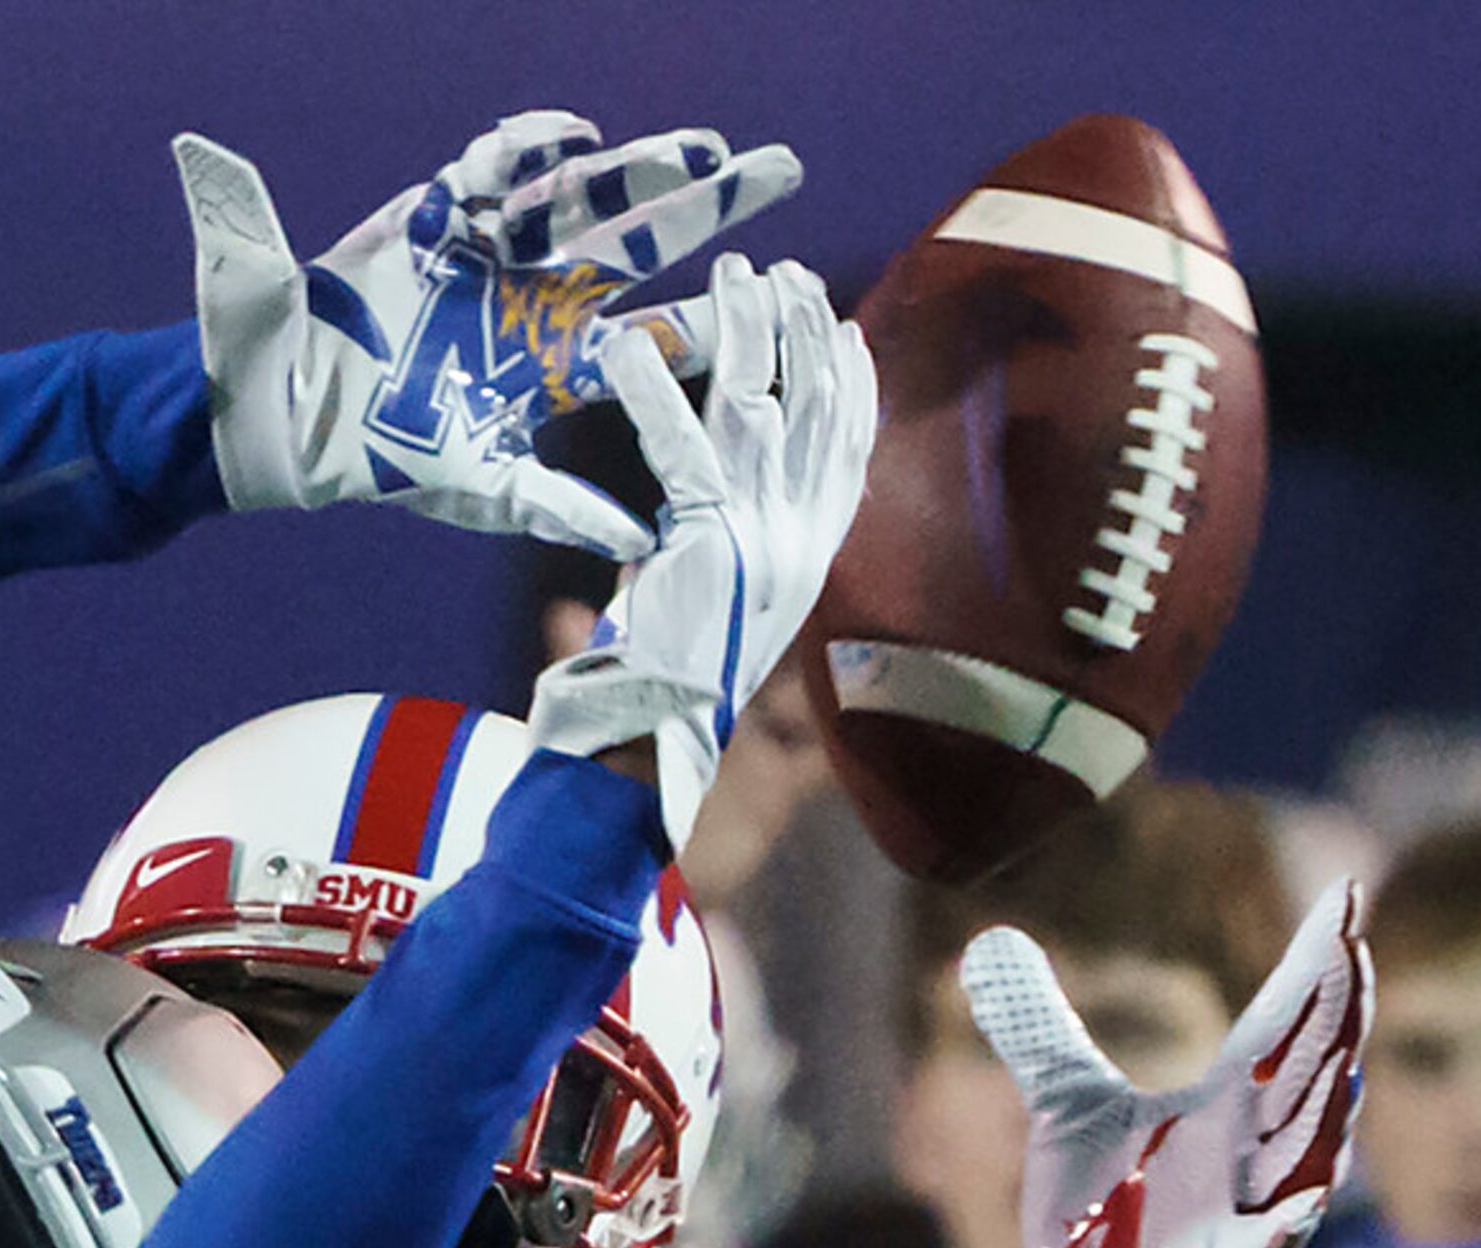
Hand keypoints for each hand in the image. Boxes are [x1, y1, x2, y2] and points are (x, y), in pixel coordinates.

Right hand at [173, 112, 800, 559]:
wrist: (297, 415)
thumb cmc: (386, 455)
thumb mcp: (486, 491)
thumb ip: (561, 508)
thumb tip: (641, 545)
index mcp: (560, 361)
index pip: (659, 334)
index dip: (720, 315)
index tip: (790, 296)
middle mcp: (541, 298)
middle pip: (644, 242)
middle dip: (710, 207)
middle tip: (783, 170)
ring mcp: (496, 254)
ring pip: (582, 199)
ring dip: (640, 170)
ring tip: (702, 147)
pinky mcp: (441, 217)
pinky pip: (493, 171)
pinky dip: (527, 150)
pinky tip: (573, 135)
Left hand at [527, 255, 874, 845]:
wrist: (652, 742)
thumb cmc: (667, 681)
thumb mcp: (715, 603)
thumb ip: (725, 547)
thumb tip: (701, 507)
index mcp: (809, 558)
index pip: (848, 455)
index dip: (853, 387)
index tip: (847, 329)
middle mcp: (800, 543)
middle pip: (818, 414)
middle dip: (809, 335)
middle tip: (792, 273)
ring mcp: (762, 539)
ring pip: (764, 411)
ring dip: (751, 335)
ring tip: (738, 275)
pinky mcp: (708, 541)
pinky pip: (682, 449)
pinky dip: (654, 392)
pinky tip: (626, 348)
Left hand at [968, 882, 1371, 1247]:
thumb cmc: (1094, 1215)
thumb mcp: (1061, 1104)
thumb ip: (1038, 1025)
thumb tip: (991, 941)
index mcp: (1226, 1106)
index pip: (1284, 1020)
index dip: (1316, 960)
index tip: (1347, 892)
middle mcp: (1248, 1157)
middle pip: (1310, 1077)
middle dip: (1335, 1019)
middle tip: (1353, 948)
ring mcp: (1239, 1221)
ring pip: (1304, 1161)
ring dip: (1325, 1113)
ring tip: (1346, 1056)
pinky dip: (1276, 1232)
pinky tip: (1299, 1208)